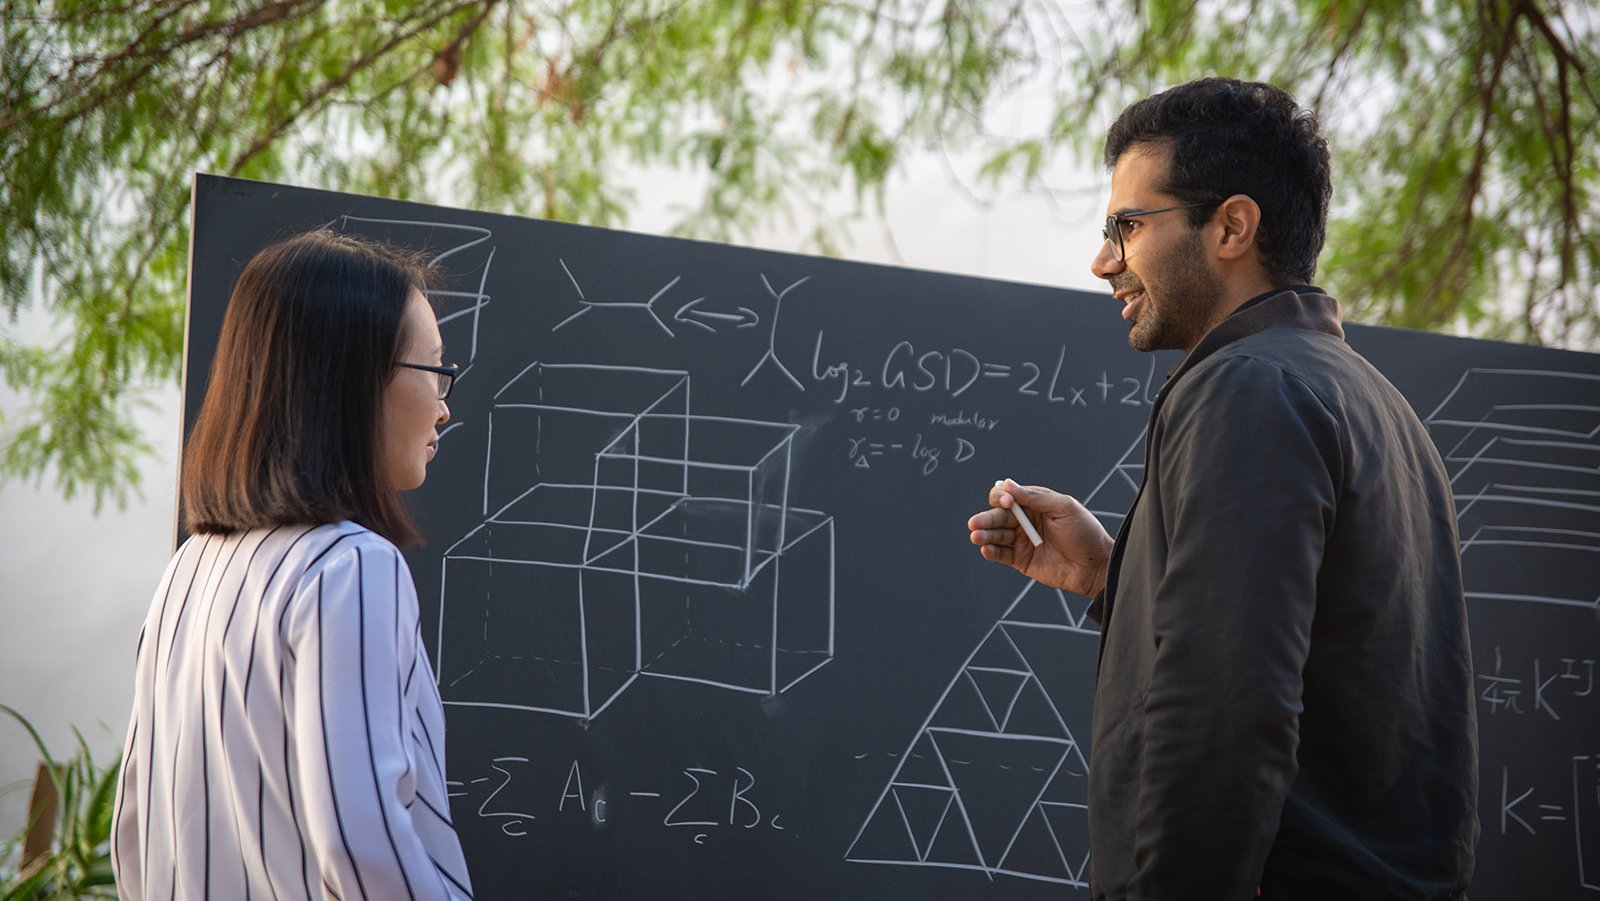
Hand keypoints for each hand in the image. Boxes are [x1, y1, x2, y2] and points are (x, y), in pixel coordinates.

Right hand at [967, 478, 1112, 596]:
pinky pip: (1001, 554)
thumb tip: (1010, 485)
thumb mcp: (1065, 508)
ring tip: (977, 536)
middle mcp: (1025, 521)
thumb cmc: (1085, 533)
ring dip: (984, 534)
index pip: (1008, 496)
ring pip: (996, 535)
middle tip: (976, 523)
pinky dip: (991, 551)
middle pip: (998, 516)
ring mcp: (1022, 540)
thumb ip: (1036, 498)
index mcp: (1035, 504)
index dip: (1002, 498)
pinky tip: (986, 549)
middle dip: (986, 518)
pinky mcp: (1021, 560)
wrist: (1096, 566)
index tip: (1007, 503)